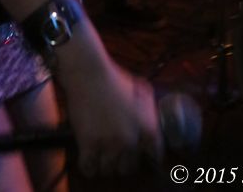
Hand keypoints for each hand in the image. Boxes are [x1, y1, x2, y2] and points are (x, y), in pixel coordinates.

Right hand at [62, 61, 162, 176]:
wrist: (89, 72)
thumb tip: (154, 126)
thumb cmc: (115, 77)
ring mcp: (110, 145)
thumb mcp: (142, 90)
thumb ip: (150, 111)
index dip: (147, 156)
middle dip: (122, 161)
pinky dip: (88, 166)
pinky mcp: (89, 145)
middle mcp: (131, 140)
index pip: (155, 156)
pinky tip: (88, 157)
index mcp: (148, 128)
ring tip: (101, 154)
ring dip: (105, 164)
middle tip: (115, 152)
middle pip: (129, 167)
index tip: (140, 155)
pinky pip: (89, 169)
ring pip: (109, 170)